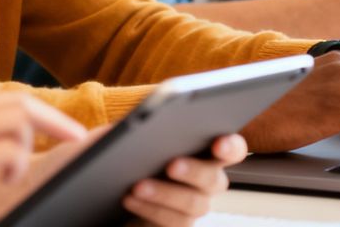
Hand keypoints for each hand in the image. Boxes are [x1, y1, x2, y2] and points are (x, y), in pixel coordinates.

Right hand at [0, 91, 87, 226]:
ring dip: (27, 148)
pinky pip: (8, 150)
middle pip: (21, 103)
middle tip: (76, 141)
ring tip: (9, 175)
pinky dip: (17, 164)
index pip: (9, 98)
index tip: (67, 129)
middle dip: (56, 122)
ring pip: (19, 121)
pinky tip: (3, 181)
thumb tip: (9, 141)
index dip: (44, 113)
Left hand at [122, 134, 245, 225]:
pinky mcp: (177, 224)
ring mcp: (193, 206)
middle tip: (172, 164)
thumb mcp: (123, 137)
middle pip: (214, 179)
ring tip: (137, 186)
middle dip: (194, 171)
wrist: (108, 191)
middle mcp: (206, 181)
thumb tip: (138, 123)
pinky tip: (130, 199)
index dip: (231, 146)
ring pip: (194, 204)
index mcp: (204, 151)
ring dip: (164, 193)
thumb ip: (135, 126)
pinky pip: (174, 222)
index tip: (219, 143)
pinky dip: (151, 209)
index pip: (232, 148)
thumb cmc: (122, 157)